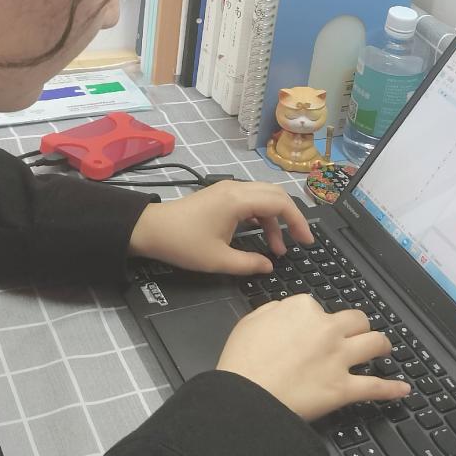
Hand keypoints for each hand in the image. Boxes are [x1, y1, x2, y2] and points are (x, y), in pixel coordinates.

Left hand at [126, 180, 312, 274]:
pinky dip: (261, 216)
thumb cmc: (182, 243)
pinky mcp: (221, 195)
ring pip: (264, 197)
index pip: (280, 203)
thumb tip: (269, 266)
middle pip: (276, 194)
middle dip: (291, 217)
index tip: (306, 242)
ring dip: (274, 220)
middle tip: (300, 241)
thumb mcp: (217, 260)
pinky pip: (251, 200)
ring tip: (277, 249)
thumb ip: (248, 264)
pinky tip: (261, 236)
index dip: (298, 222)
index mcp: (238, 200)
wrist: (150, 229)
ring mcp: (228, 190)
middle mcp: (236, 189)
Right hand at [216, 294, 411, 420]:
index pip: (321, 308)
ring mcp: (338, 358)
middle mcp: (326, 329)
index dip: (318, 320)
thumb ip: (274, 310)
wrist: (245, 399)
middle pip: (357, 320)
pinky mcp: (343, 388)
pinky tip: (403, 389)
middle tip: (357, 336)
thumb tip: (287, 311)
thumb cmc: (242, 362)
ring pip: (374, 343)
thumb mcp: (250, 321)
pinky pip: (375, 387)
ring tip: (384, 350)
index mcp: (303, 309)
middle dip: (358, 328)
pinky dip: (392, 389)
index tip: (314, 330)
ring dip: (382, 346)